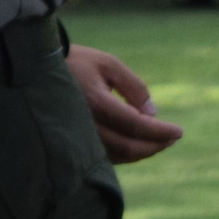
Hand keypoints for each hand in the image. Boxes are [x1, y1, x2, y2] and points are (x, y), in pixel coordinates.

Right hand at [68, 44, 182, 163]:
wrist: (39, 70)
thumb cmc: (78, 62)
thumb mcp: (109, 64)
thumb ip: (133, 87)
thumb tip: (152, 113)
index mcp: (96, 102)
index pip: (136, 125)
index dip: (160, 132)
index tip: (179, 132)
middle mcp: (86, 124)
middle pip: (128, 146)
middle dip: (155, 145)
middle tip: (172, 138)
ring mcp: (78, 137)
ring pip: (117, 156)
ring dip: (142, 152)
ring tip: (160, 142)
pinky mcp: (73, 142)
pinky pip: (104, 156)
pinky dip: (125, 153)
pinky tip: (138, 144)